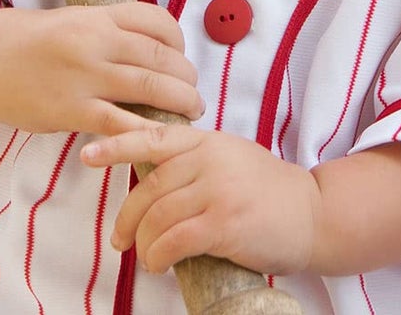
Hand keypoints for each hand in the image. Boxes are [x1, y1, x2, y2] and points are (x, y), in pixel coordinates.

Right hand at [0, 3, 203, 135]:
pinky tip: (159, 139)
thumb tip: (153, 46)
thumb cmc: (31, 41)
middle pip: (161, 58)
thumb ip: (110, 29)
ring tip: (190, 114)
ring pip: (150, 89)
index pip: (158, 21)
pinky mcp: (71, 111)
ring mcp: (85, 76)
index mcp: (99, 15)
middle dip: (186, 78)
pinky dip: (146, 132)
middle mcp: (97, 41)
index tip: (182, 58)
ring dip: (179, 104)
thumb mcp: (73, 20)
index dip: (179, 42)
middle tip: (194, 93)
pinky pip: (120, 124)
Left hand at [80, 122, 321, 276]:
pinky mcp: (225, 224)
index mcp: (207, 140)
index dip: (116, 144)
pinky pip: (175, 241)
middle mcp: (209, 159)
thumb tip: (151, 171)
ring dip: (144, 243)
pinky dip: (159, 256)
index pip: (153, 137)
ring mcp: (218, 190)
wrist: (313, 214)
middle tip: (120, 239)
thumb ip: (195, 158)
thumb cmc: (268, 190)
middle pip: (148, 188)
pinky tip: (160, 264)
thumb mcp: (230, 157)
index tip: (87, 155)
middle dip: (127, 218)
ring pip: (158, 217)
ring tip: (146, 257)